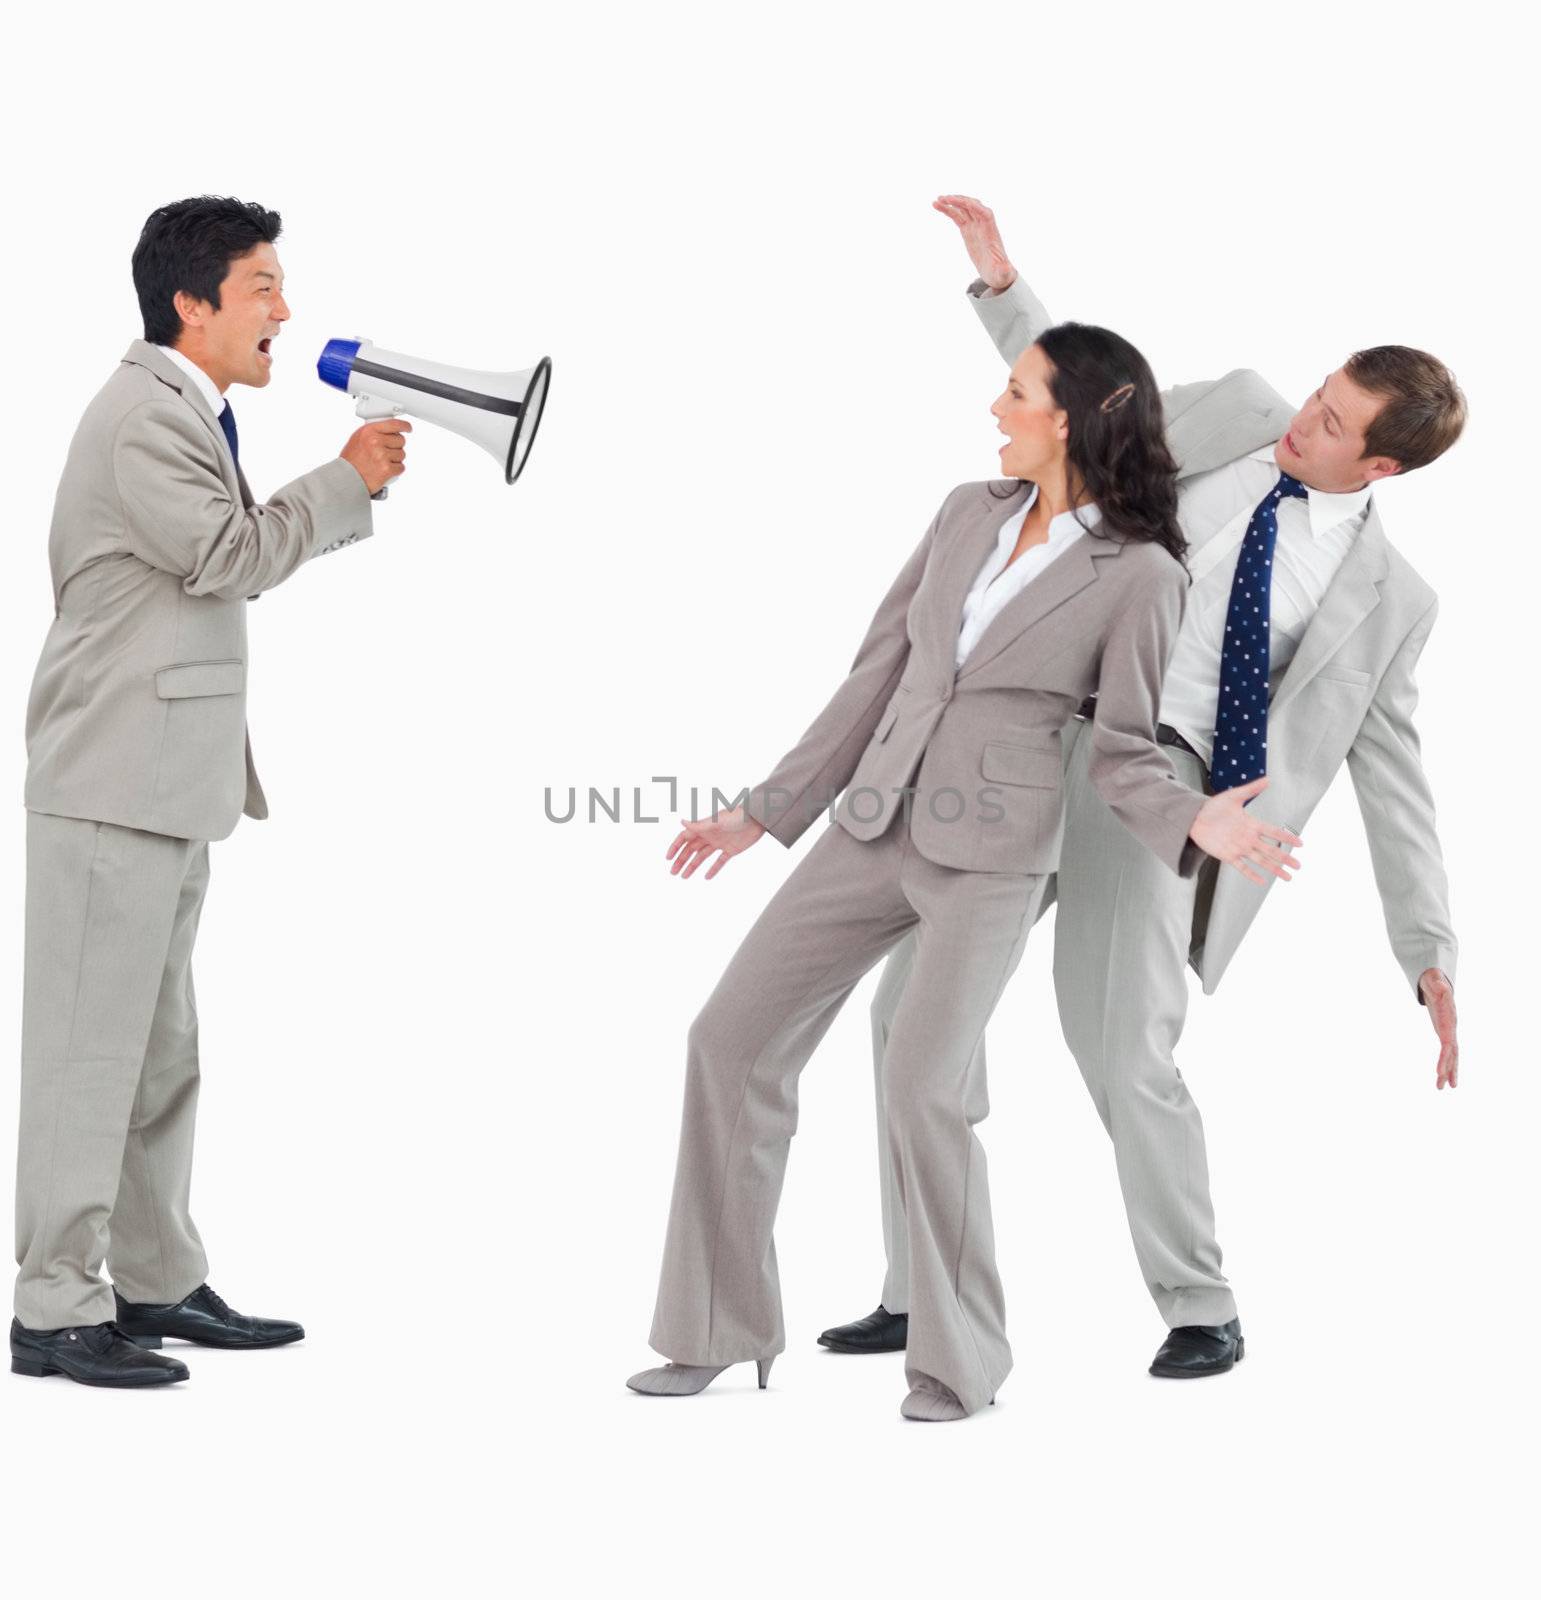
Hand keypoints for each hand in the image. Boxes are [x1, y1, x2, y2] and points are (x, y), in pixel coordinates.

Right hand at [341, 418, 411, 494]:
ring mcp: (382, 455)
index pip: (394, 424)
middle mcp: (375, 441)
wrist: (347, 478)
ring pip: (402, 454)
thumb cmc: (352, 460)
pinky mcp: (387, 469)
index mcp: (369, 431)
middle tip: (386, 452)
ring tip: (382, 462)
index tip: (408, 428)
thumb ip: (374, 432)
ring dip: (395, 459)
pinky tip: (385, 470)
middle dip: (396, 446)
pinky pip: (401, 467)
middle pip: (401, 440)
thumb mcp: (358, 438)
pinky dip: (395, 470)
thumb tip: (390, 429)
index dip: (404, 426)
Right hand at [665, 805, 765, 880]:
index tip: (668, 858)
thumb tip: (681, 821)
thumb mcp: (717, 822)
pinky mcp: (731, 849)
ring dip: (693, 866)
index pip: (684, 838)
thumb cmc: (737, 816)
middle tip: (673, 872)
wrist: (758, 818)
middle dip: (681, 860)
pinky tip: (706, 877)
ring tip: (684, 877)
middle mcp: (709, 835)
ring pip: (702, 856)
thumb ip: (699, 824)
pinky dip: (713, 869)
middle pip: (691, 849)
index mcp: (703, 827)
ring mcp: (719, 843)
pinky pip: (719, 861)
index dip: (675, 847)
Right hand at [932, 194, 1016, 291]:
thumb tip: (1007, 270)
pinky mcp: (968, 230)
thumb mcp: (1002, 273)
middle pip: (972, 206)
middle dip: (959, 201)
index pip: (983, 213)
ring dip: (950, 203)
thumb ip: (1004, 271)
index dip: (971, 205)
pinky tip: (937, 206)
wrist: (996, 272)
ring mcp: (975, 226)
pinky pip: (957, 216)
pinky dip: (948, 210)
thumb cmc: (1000, 273)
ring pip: (963, 208)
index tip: (957, 202)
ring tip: (936, 201)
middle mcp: (984, 224)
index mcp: (991, 231)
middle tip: (944, 199)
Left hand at [1188, 777, 1302, 885]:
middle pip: (1271, 850)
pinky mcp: (1228, 856)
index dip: (1286, 838)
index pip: (1273, 832)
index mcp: (1252, 824)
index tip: (1300, 844)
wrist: (1194, 817)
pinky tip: (1263, 882)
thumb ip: (1251, 789)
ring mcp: (1239, 848)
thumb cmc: (1214, 807)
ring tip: (1288, 877)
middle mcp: (1248, 838)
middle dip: (1285, 858)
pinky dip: (1252, 874)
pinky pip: (1242, 867)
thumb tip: (1268, 779)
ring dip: (1274, 869)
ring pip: (1261, 860)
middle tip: (1299, 866)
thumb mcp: (1234, 796)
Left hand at [1419, 968, 1458, 1088]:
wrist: (1439, 985)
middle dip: (1448, 1070)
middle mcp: (1452, 1031)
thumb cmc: (1436, 984)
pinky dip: (1444, 1064)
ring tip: (1441, 1088)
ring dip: (1447, 1072)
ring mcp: (1450, 1033)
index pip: (1448, 1044)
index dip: (1444, 1058)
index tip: (1438, 1071)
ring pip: (1451, 1057)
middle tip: (1442, 1086)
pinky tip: (1441, 1076)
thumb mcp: (1435, 984)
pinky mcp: (1445, 1035)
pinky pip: (1446, 1053)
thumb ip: (1438, 986)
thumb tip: (1442, 986)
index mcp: (1449, 1022)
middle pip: (1452, 1054)